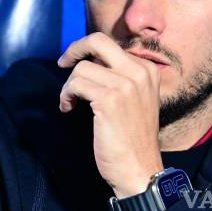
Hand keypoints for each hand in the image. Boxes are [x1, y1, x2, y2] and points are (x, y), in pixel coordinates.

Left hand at [57, 32, 163, 197]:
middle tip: (63, 62)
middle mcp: (140, 72)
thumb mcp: (136, 99)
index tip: (77, 64)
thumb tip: (91, 62)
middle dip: (75, 48)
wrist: (139, 170)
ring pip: (82, 67)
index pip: (111, 45)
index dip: (89, 52)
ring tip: (71, 102)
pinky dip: (66, 95)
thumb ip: (121, 77)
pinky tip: (68, 108)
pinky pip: (76, 84)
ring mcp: (126, 85)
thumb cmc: (132, 139)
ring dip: (69, 85)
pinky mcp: (109, 100)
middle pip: (98, 41)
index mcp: (148, 70)